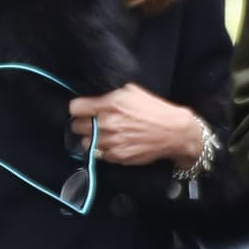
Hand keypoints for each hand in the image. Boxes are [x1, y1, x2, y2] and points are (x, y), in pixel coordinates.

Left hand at [68, 85, 201, 167]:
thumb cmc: (155, 110)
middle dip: (83, 123)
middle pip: (76, 126)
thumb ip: (110, 93)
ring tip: (102, 134)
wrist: (174, 132)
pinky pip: (98, 154)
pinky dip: (102, 150)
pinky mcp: (117, 156)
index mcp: (109, 104)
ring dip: (90, 138)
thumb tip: (94, 96)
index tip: (83, 109)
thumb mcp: (132, 91)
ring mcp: (111, 142)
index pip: (74, 108)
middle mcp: (107, 123)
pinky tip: (113, 143)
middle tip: (92, 122)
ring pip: (84, 142)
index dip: (78, 108)